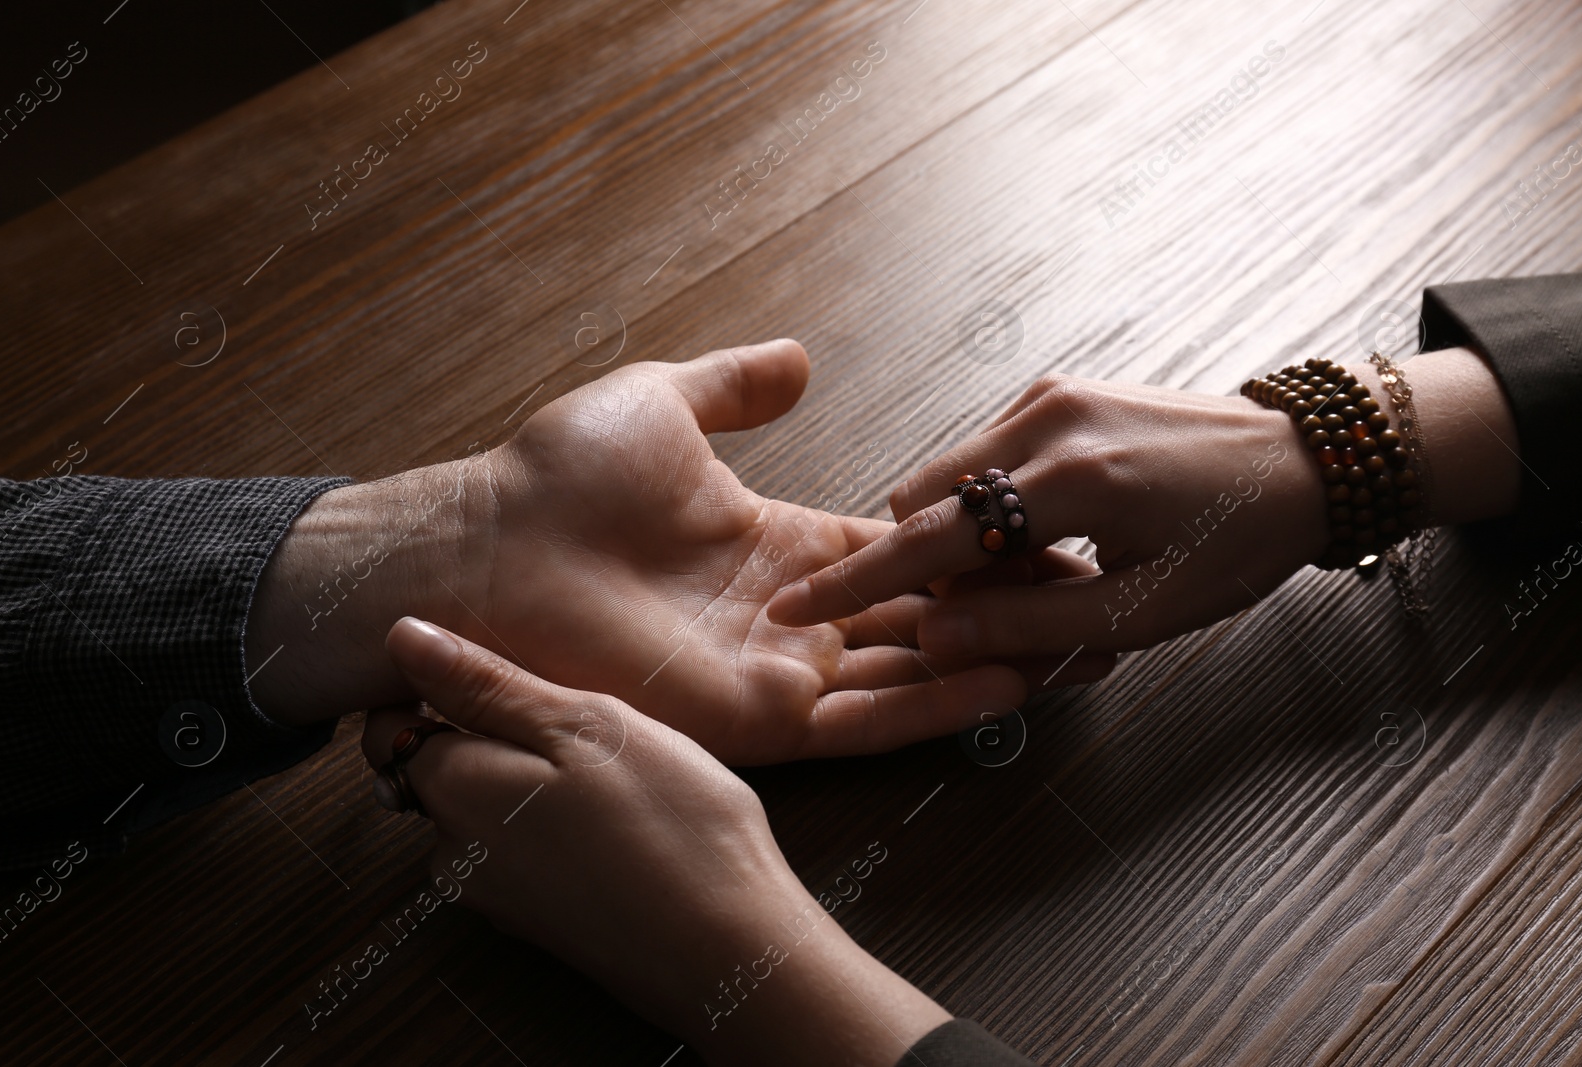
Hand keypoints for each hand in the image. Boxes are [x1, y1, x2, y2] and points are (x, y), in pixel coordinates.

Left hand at [250, 340, 1110, 756]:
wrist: (490, 549)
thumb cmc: (558, 479)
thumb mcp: (662, 404)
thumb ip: (735, 386)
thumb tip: (801, 359)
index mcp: (775, 546)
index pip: (892, 552)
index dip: (963, 544)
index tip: (1041, 530)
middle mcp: (789, 615)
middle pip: (917, 615)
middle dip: (997, 607)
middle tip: (1091, 593)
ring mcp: (778, 670)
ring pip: (908, 673)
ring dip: (989, 657)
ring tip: (1081, 643)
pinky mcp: (759, 716)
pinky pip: (866, 718)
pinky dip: (939, 703)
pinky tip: (1012, 679)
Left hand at [362, 617, 951, 1066]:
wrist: (727, 949)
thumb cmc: (668, 824)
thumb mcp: (583, 725)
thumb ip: (487, 684)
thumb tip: (400, 636)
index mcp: (454, 790)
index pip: (394, 723)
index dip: (444, 688)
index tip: (518, 680)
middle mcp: (454, 850)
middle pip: (442, 766)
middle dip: (498, 735)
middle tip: (585, 725)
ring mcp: (495, 894)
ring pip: (490, 806)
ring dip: (536, 780)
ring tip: (616, 775)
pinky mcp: (537, 919)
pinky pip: (526, 847)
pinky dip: (560, 824)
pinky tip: (623, 821)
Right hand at [767, 350, 1522, 658]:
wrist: (1309, 456)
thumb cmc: (1240, 539)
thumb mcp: (1148, 610)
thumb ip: (1033, 624)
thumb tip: (934, 633)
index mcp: (1070, 480)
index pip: (929, 538)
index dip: (856, 581)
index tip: (794, 606)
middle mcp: (1044, 421)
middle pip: (922, 500)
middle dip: (929, 564)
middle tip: (997, 609)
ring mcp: (1047, 395)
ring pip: (949, 476)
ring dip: (963, 534)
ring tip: (1045, 572)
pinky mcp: (1056, 388)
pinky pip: (983, 454)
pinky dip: (990, 502)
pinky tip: (1053, 532)